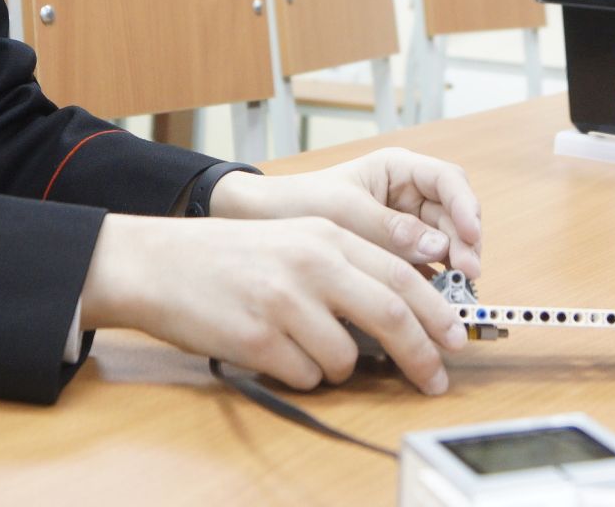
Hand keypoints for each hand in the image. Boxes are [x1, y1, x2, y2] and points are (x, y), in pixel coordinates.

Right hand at [79, 214, 466, 393]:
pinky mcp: (261, 340)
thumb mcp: (293, 240)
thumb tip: (400, 316)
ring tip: (301, 343)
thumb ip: (345, 267)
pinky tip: (271, 349)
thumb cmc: (227, 255)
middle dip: (421, 356)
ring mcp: (287, 303)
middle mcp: (312, 264)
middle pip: (393, 318)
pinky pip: (306, 376)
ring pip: (347, 359)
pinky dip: (298, 372)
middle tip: (433, 379)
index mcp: (326, 234)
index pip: (402, 276)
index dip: (437, 314)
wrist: (159, 262)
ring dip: (336, 365)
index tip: (455, 341)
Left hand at [210, 149, 482, 280]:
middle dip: (465, 242)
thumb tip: (437, 246)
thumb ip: (390, 228)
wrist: (261, 222)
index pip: (448, 180)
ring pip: (446, 243)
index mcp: (397, 169)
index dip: (465, 206)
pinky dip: (434, 281)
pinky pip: (426, 265)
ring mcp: (405, 225)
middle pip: (454, 215)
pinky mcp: (396, 255)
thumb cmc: (298, 201)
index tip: (470, 234)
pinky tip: (435, 300)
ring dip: (455, 265)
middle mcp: (408, 195)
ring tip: (456, 292)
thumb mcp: (343, 211)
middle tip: (468, 273)